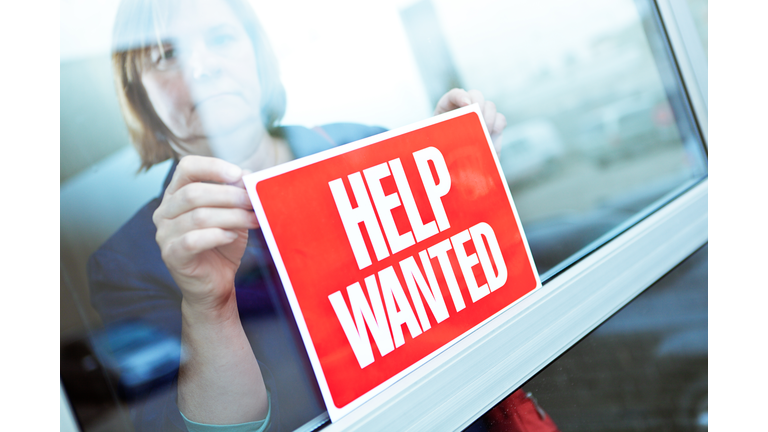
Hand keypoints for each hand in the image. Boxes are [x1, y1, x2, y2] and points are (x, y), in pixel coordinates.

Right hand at [152, 155, 258, 314]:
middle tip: (253, 200)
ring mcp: (165, 234)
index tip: (239, 173)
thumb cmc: (223, 244)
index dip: (212, 167)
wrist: (216, 283)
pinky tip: (231, 236)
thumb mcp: (233, 214)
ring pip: (198, 217)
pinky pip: (192, 240)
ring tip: (252, 219)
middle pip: (194, 193)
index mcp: (176, 194)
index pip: (186, 168)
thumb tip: (248, 175)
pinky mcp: (171, 255)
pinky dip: (216, 235)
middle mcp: (165, 211)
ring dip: (231, 216)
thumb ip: (237, 193)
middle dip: (229, 195)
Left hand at [434, 88, 506, 153]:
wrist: (453, 161)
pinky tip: (490, 142)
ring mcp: (481, 114)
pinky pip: (500, 120)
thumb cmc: (442, 150)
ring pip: (490, 106)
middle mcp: (466, 106)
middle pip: (476, 95)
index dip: (461, 96)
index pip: (454, 94)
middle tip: (478, 120)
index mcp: (447, 108)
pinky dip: (497, 129)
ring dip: (488, 120)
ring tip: (483, 135)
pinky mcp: (493, 125)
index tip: (467, 105)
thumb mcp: (440, 143)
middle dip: (479, 105)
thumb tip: (455, 135)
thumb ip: (445, 136)